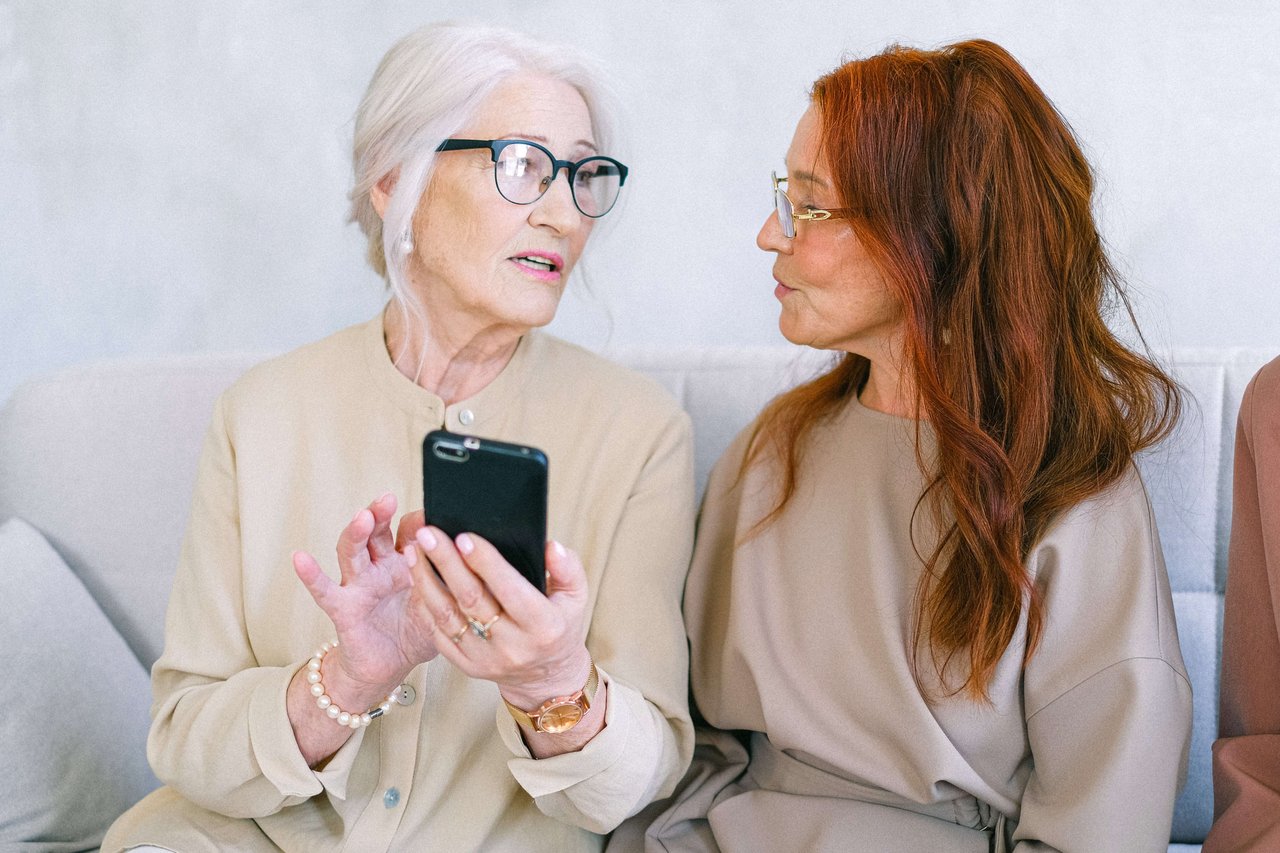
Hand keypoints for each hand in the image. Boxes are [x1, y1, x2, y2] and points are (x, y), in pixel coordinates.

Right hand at [293, 493, 438, 699]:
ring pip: (353, 551)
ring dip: (357, 532)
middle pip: (379, 531)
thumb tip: (487, 559)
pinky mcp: (343, 607)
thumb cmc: (416, 630)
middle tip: (388, 499)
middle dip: (381, 512)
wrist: (391, 666)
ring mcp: (360, 584)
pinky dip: (312, 574)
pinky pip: (325, 589)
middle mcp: (381, 566)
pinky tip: (301, 558)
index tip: (435, 514)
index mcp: (408, 561)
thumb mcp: (444, 604)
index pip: (411, 531)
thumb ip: (456, 581)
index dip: (421, 523)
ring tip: (362, 517)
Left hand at [410, 526, 592, 708]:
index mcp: (543, 626)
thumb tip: (550, 547)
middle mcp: (513, 645)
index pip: (510, 589)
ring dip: (425, 580)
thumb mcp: (576, 597)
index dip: (485, 562)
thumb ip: (568, 569)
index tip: (464, 537)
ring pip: (447, 616)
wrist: (546, 677)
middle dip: (446, 562)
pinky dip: (425, 604)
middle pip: (471, 598)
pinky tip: (417, 578)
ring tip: (414, 551)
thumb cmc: (559, 626)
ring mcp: (486, 659)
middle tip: (428, 533)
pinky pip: (439, 633)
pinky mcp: (466, 666)